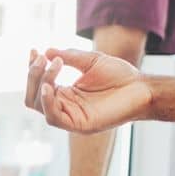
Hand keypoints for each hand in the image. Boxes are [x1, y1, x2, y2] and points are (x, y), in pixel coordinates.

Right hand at [24, 47, 150, 133]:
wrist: (141, 87)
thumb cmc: (120, 75)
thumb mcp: (91, 61)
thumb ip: (69, 57)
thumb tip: (46, 51)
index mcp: (66, 94)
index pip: (38, 85)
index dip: (33, 69)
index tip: (34, 50)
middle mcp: (65, 106)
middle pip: (33, 96)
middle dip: (33, 75)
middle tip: (42, 58)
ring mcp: (71, 117)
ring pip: (39, 106)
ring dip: (41, 83)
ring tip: (53, 65)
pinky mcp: (80, 125)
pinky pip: (54, 117)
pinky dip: (47, 102)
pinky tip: (49, 86)